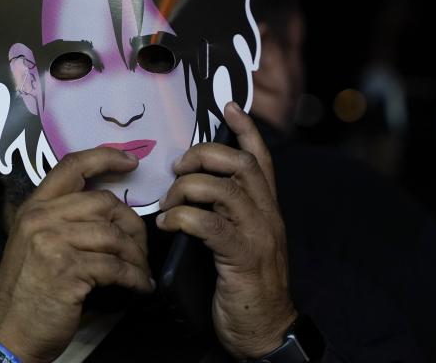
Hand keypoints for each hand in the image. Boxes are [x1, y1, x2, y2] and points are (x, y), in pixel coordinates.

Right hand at [0, 147, 153, 362]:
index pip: (72, 166)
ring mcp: (53, 243)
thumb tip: (110, 209)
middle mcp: (42, 218)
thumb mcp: (35, 242)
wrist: (10, 330)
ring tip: (141, 270)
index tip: (132, 161)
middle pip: (104, 203)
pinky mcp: (68, 270)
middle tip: (140, 247)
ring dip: (136, 256)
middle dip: (132, 224)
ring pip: (113, 236)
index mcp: (34, 207)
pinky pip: (115, 267)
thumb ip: (63, 218)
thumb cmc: (27, 288)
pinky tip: (140, 285)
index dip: (106, 157)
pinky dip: (134, 277)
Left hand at [157, 102, 296, 359]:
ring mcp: (257, 234)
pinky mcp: (241, 256)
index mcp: (266, 209)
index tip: (228, 106)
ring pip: (223, 189)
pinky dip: (183, 218)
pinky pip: (209, 224)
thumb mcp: (242, 242)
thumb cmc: (245, 285)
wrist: (265, 329)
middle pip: (240, 164)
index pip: (261, 159)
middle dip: (204, 155)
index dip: (246, 130)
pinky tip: (168, 225)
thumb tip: (192, 191)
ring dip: (187, 188)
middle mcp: (266, 215)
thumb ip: (227, 214)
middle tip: (178, 167)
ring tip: (169, 203)